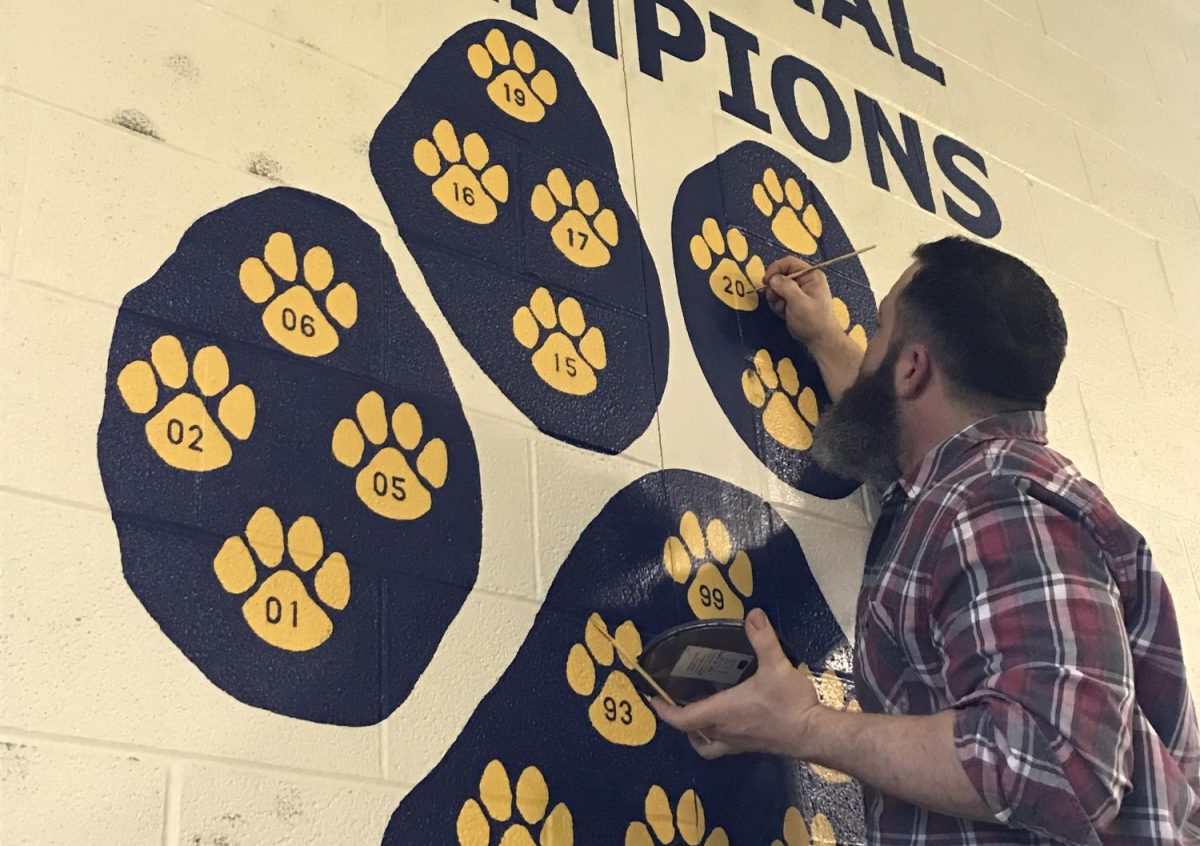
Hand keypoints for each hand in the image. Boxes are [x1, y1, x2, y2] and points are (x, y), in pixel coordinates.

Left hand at [650, 608, 822, 759]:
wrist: (813, 734)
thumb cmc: (788, 704)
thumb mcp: (776, 666)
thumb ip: (763, 638)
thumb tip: (753, 614)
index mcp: (721, 712)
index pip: (681, 719)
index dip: (663, 710)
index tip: (652, 698)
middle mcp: (723, 731)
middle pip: (689, 730)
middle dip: (677, 716)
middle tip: (672, 697)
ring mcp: (736, 742)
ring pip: (704, 742)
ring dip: (694, 730)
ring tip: (694, 711)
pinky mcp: (749, 746)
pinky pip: (721, 746)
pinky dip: (714, 738)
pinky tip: (723, 723)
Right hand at [762, 256, 840, 348]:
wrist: (819, 339)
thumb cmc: (813, 320)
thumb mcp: (799, 302)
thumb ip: (786, 287)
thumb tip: (772, 278)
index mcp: (810, 275)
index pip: (789, 263)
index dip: (775, 269)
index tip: (766, 281)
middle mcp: (804, 280)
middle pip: (780, 274)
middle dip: (774, 288)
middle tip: (775, 299)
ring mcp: (798, 291)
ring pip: (777, 287)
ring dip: (775, 298)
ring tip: (782, 309)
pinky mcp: (792, 301)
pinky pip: (778, 297)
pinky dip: (777, 305)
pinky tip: (784, 313)